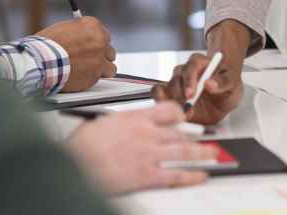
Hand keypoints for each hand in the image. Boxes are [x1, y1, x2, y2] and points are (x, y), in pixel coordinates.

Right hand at [36, 16, 115, 91]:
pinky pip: (100, 78)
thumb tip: (85, 36)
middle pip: (109, 51)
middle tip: (89, 60)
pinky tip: (80, 76)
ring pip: (110, 67)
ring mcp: (99, 59)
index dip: (96, 43)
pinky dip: (91, 79)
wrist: (40, 61)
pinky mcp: (95, 76)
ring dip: (101, 69)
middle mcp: (100, 41)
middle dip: (100, 56)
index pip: (104, 35)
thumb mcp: (65, 28)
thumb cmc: (47, 44)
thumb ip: (80, 32)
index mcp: (93, 26)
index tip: (91, 47)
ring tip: (88, 71)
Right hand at [66, 101, 217, 193]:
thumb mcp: (100, 124)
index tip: (184, 120)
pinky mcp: (146, 176)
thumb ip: (119, 125)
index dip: (180, 115)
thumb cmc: (80, 147)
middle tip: (205, 140)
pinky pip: (176, 176)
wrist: (73, 163)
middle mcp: (146, 134)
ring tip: (213, 155)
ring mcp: (149, 155)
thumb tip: (121, 127)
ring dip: (202, 154)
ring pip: (184, 152)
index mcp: (135, 118)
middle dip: (194, 137)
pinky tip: (201, 176)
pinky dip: (192, 176)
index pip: (168, 110)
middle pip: (180, 132)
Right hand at [152, 20, 247, 124]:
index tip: (191, 94)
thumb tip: (210, 82)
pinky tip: (172, 112)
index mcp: (200, 62)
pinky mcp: (169, 94)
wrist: (222, 99)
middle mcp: (185, 71)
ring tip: (184, 114)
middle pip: (175, 79)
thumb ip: (223, 82)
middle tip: (188, 108)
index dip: (190, 80)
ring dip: (172, 103)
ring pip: (165, 88)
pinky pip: (158, 94)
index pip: (191, 65)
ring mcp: (175, 82)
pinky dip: (161, 103)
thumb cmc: (227, 87)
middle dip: (180, 96)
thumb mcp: (232, 85)